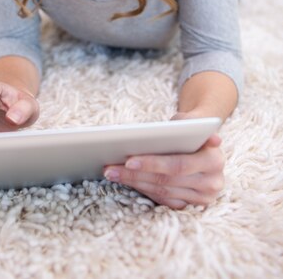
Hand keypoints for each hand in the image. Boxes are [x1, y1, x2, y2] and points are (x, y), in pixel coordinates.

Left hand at [103, 112, 224, 208]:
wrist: (205, 143)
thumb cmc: (193, 129)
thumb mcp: (191, 120)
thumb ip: (185, 122)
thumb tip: (174, 127)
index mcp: (215, 161)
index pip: (179, 165)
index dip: (153, 164)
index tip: (129, 160)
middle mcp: (213, 183)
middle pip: (166, 181)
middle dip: (135, 174)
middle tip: (110, 168)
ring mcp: (203, 198)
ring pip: (162, 192)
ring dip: (135, 183)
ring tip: (112, 173)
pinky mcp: (192, 205)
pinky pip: (164, 200)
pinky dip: (144, 190)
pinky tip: (127, 181)